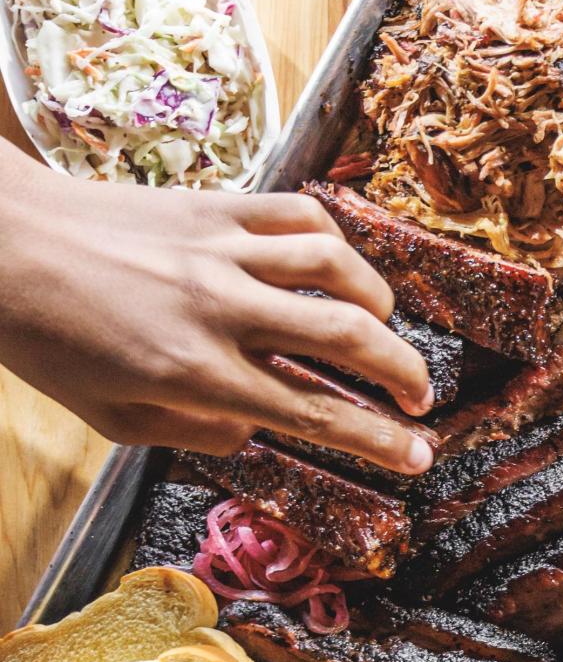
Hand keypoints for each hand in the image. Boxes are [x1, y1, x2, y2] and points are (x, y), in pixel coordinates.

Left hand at [0, 143, 434, 476]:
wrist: (3, 245)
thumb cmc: (47, 341)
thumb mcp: (113, 420)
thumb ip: (193, 433)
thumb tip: (256, 429)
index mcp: (197, 374)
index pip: (314, 412)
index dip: (379, 440)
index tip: (420, 456)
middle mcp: (222, 311)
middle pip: (349, 337)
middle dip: (405, 373)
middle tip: (422, 397)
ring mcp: (223, 251)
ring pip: (339, 268)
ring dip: (382, 305)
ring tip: (388, 329)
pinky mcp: (215, 206)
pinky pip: (301, 216)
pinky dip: (337, 243)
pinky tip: (340, 266)